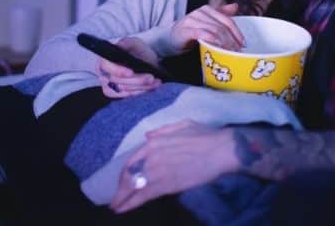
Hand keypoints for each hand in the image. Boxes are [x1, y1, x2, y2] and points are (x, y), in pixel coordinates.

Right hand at [97, 37, 161, 97]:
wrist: (147, 64)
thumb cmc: (138, 52)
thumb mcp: (134, 43)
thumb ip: (127, 43)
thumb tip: (120, 45)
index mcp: (105, 59)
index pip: (105, 66)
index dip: (117, 70)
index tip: (131, 72)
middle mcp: (104, 73)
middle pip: (117, 81)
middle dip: (136, 80)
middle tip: (151, 77)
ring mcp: (109, 86)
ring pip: (125, 90)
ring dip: (142, 86)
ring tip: (155, 81)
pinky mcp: (118, 95)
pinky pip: (128, 96)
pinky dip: (141, 92)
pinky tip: (151, 87)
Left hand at [110, 120, 237, 212]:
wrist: (219, 150)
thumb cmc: (204, 136)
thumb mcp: (181, 125)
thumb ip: (163, 131)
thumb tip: (148, 136)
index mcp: (154, 142)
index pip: (132, 161)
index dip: (125, 174)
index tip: (122, 181)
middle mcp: (150, 157)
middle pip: (129, 176)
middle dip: (121, 189)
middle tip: (117, 198)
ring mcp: (157, 172)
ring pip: (133, 188)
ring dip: (122, 199)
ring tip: (116, 206)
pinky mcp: (166, 186)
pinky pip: (144, 196)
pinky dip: (131, 203)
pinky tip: (123, 209)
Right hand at [170, 3, 243, 50]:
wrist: (168, 39)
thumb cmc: (189, 33)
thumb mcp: (206, 23)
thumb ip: (220, 15)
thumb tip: (235, 6)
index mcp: (207, 9)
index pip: (227, 20)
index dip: (236, 32)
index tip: (243, 43)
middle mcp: (199, 12)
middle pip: (222, 26)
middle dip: (232, 39)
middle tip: (238, 51)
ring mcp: (191, 20)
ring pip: (214, 30)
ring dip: (225, 42)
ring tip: (230, 52)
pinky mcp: (185, 30)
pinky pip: (202, 34)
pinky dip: (212, 41)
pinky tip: (218, 48)